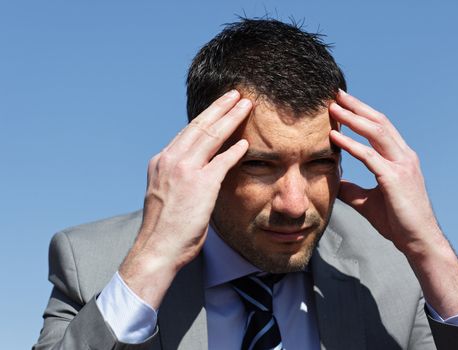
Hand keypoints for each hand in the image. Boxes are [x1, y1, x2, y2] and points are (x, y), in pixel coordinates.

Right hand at [119, 90, 251, 307]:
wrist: (156, 249)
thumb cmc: (163, 228)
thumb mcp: (165, 194)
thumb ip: (178, 177)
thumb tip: (194, 171)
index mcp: (161, 161)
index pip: (187, 133)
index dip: (205, 118)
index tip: (218, 108)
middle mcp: (170, 160)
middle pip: (199, 126)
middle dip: (220, 107)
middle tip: (235, 94)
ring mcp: (184, 170)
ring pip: (211, 136)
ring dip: (231, 118)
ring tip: (245, 105)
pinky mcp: (200, 184)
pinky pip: (222, 161)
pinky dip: (235, 150)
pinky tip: (246, 142)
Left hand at [329, 90, 457, 317]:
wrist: (417, 241)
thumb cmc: (397, 221)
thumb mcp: (367, 201)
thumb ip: (352, 189)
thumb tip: (334, 182)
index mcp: (400, 158)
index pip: (380, 128)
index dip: (361, 113)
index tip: (342, 104)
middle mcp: (404, 156)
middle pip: (379, 122)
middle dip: (357, 106)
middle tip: (336, 94)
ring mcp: (402, 165)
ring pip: (376, 132)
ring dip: (353, 118)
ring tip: (333, 108)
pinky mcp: (395, 178)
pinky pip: (369, 156)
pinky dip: (351, 145)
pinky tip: (334, 137)